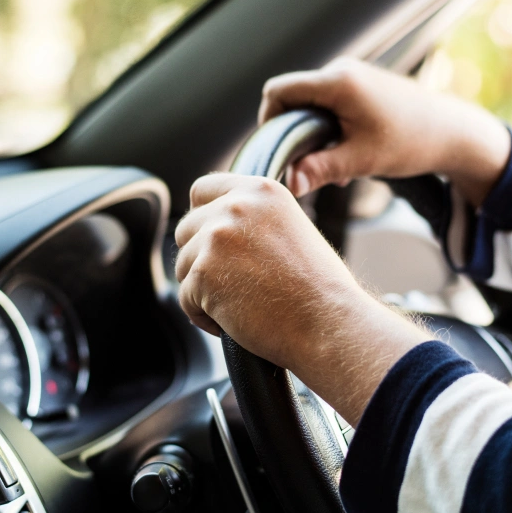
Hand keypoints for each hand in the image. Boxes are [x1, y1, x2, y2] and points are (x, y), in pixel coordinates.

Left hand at [175, 173, 429, 421]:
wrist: (328, 322)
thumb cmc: (318, 288)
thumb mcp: (291, 228)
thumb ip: (253, 219)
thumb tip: (216, 226)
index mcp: (260, 191)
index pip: (203, 190)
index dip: (202, 218)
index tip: (213, 243)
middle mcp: (235, 206)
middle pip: (187, 229)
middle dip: (201, 259)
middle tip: (233, 285)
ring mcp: (216, 238)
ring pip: (183, 265)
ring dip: (202, 289)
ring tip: (240, 306)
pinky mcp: (203, 273)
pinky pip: (185, 297)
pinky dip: (203, 315)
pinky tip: (233, 322)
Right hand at [260, 57, 510, 205]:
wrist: (452, 131)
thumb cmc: (411, 143)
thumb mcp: (361, 160)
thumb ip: (320, 169)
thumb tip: (288, 184)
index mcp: (337, 82)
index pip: (278, 91)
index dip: (269, 121)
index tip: (279, 151)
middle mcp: (340, 71)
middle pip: (292, 97)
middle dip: (293, 132)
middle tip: (308, 164)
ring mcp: (351, 76)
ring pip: (311, 103)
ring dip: (312, 134)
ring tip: (334, 164)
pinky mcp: (360, 86)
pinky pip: (329, 104)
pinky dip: (329, 128)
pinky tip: (347, 155)